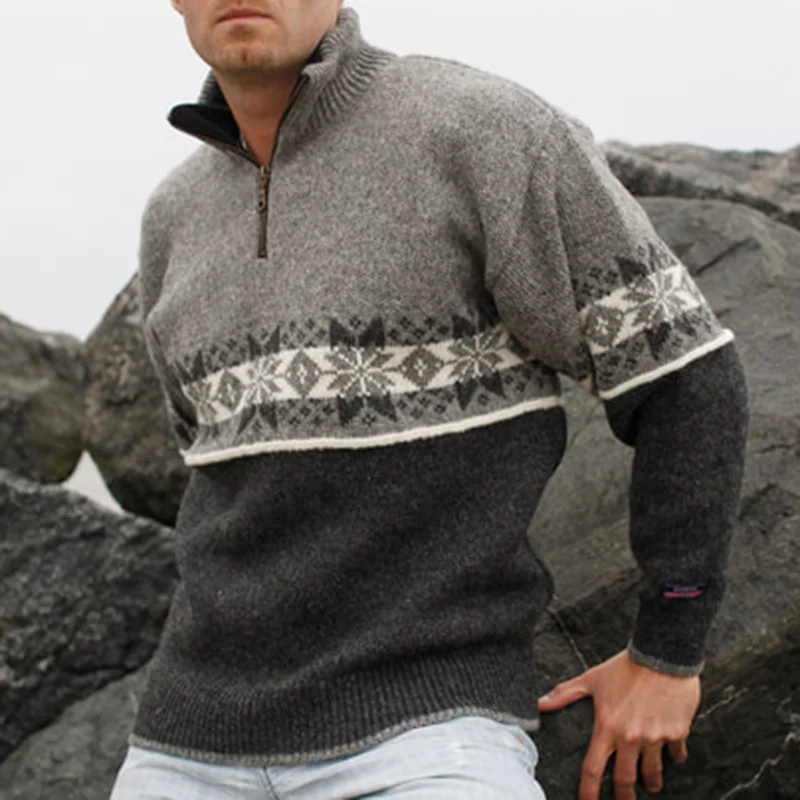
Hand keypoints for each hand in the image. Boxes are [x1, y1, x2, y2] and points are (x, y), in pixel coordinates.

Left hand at [538, 649, 699, 799]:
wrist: (662, 655)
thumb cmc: (625, 667)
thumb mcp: (592, 678)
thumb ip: (566, 694)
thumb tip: (540, 703)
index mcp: (607, 726)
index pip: (593, 768)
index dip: (588, 792)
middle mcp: (630, 737)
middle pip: (625, 780)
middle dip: (624, 797)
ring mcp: (655, 737)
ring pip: (653, 773)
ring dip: (651, 782)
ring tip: (651, 785)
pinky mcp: (677, 733)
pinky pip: (676, 754)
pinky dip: (674, 757)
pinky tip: (673, 757)